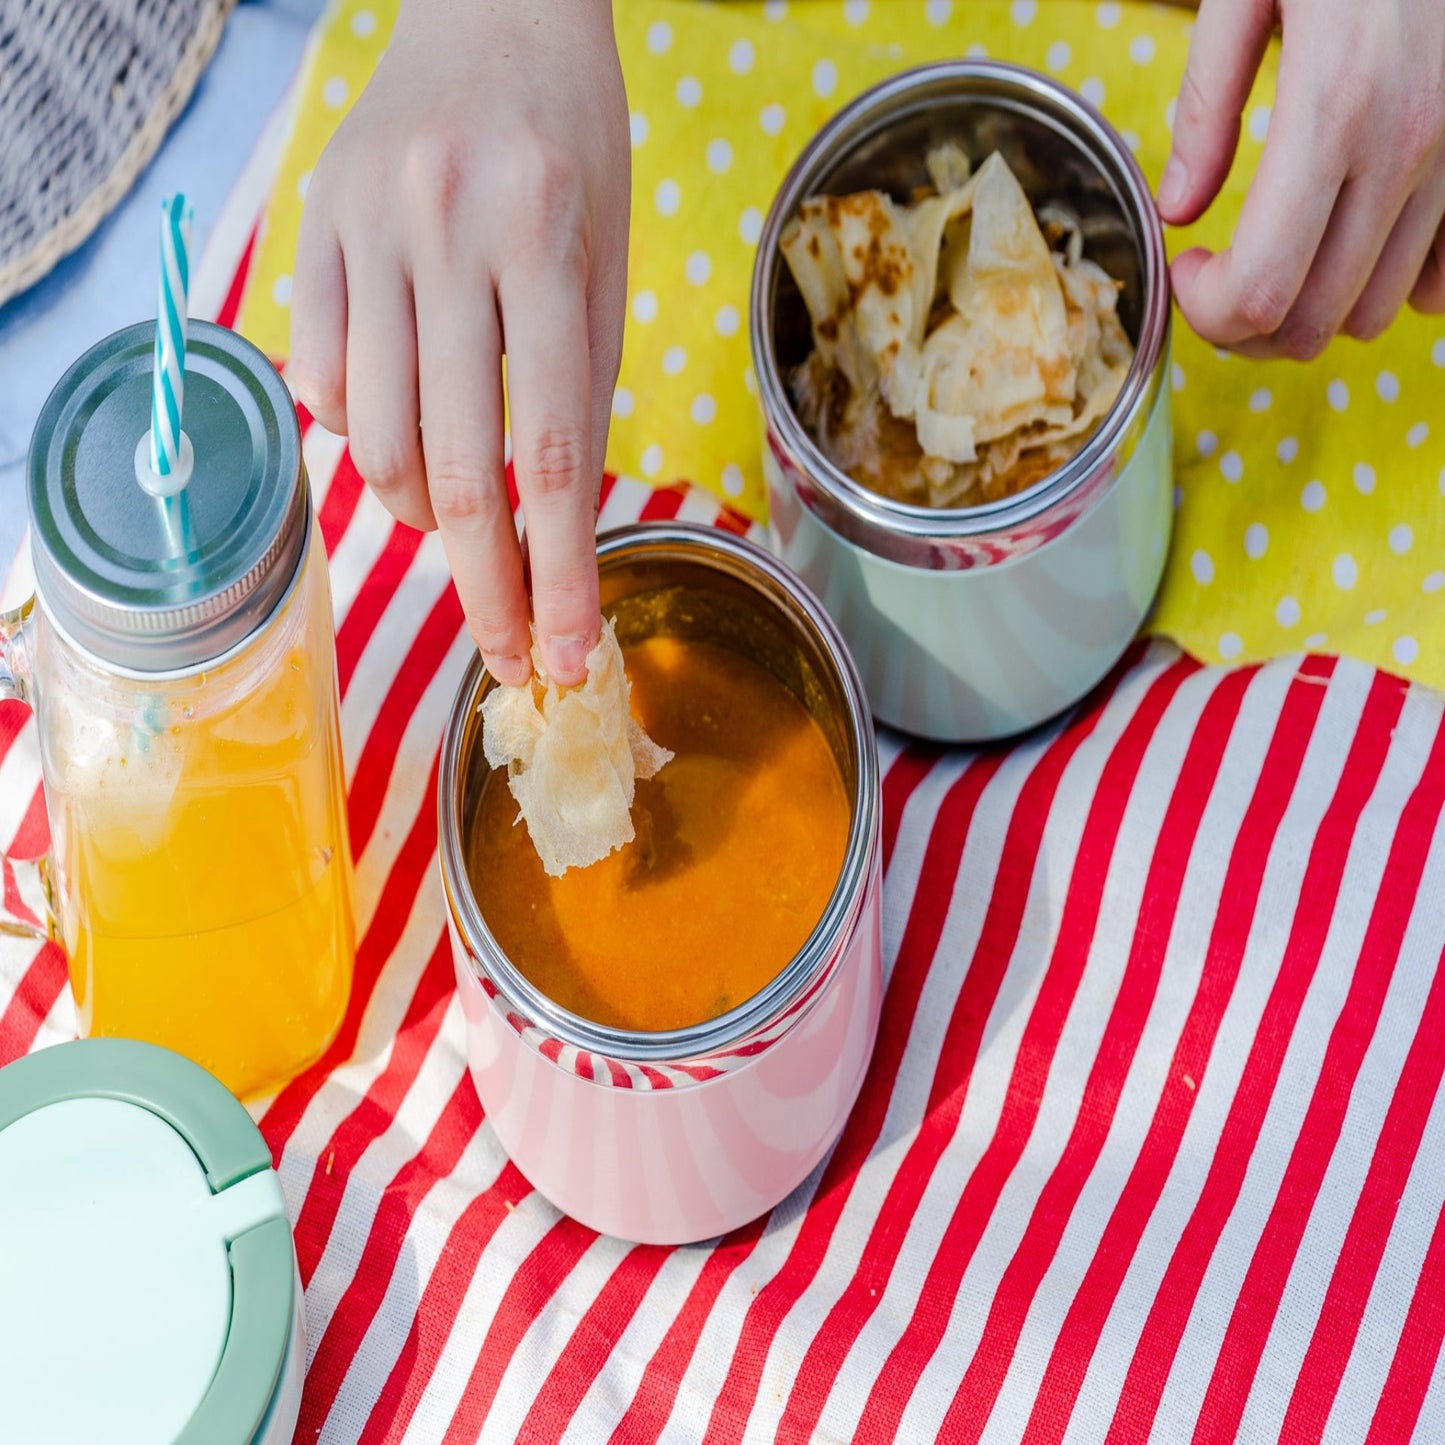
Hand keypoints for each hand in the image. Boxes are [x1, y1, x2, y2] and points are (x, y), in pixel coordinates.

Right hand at [291, 0, 629, 684]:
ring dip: (420, 516)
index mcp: (546, 241)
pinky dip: (359, 436)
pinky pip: (320, 379)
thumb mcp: (611, 266)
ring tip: (459, 524)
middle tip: (506, 653)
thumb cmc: (575, 148)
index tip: (564, 652)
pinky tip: (399, 431)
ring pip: (372, 440)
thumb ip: (582, 394)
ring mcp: (365, 230)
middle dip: (485, 587)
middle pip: (453, 469)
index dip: (556, 573)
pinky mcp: (314, 229)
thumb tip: (555, 534)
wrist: (495, 11)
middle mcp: (445, 235)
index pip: (549, 454)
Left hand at [1158, 0, 1444, 357]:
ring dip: (1307, 311)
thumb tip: (1178, 210)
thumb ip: (1206, 103)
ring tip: (1275, 258)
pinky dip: (1385, 288)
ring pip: (1371, 315)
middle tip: (1217, 277)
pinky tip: (1345, 245)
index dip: (1204, 310)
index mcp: (1334, 110)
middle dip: (1243, 327)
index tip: (1186, 266)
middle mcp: (1406, 147)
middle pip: (1311, 324)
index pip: (1258, 290)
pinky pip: (1440, 283)